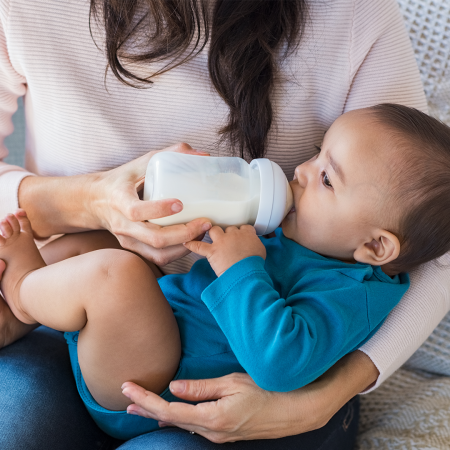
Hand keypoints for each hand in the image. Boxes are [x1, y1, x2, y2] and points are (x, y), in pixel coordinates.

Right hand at [88, 143, 211, 265]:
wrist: (96, 201)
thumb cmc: (122, 180)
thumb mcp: (141, 162)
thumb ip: (170, 154)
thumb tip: (203, 154)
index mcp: (119, 200)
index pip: (136, 211)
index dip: (159, 210)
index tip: (180, 204)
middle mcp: (122, 224)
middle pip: (155, 238)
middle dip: (184, 233)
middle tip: (205, 223)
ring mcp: (128, 239)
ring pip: (159, 253)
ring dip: (185, 246)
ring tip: (202, 233)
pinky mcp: (134, 248)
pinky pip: (158, 258)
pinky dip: (178, 253)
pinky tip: (191, 240)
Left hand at [121, 351, 377, 442]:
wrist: (296, 410)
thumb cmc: (267, 390)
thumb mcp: (233, 383)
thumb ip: (201, 388)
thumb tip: (174, 387)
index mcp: (212, 418)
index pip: (169, 410)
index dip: (146, 400)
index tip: (127, 389)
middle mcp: (211, 431)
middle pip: (171, 420)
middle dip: (147, 409)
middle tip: (126, 400)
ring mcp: (219, 435)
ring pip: (182, 424)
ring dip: (160, 414)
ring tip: (142, 406)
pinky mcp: (225, 432)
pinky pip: (195, 425)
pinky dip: (178, 417)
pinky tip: (172, 413)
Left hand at [184, 225, 265, 275]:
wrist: (246, 272)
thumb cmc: (255, 264)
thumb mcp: (261, 250)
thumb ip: (255, 244)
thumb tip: (252, 245)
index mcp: (247, 233)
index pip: (243, 227)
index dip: (241, 231)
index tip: (240, 236)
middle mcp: (233, 234)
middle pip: (228, 228)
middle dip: (227, 234)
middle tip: (228, 241)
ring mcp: (221, 242)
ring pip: (214, 230)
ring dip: (213, 233)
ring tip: (212, 237)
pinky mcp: (212, 251)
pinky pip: (198, 246)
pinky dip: (192, 245)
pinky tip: (187, 243)